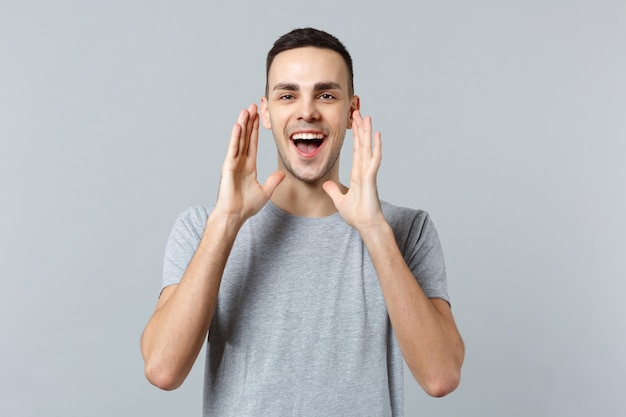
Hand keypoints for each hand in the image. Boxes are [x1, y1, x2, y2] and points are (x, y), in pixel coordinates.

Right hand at [214, 104, 284, 223]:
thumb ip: (273, 181)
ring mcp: (234, 163)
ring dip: (243, 124)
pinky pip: (233, 148)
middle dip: (250, 122)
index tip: (258, 117)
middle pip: (246, 137)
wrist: (235, 215)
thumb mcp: (265, 192)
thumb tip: (282, 174)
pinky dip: (236, 137)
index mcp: (249, 166)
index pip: (253, 143)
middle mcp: (240, 162)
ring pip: (239, 139)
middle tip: (253, 106)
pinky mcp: (228, 166)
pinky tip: (239, 125)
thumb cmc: (246, 206)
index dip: (256, 130)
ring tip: (246, 110)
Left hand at [323, 110, 385, 232]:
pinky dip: (376, 147)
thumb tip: (326, 184)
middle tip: (359, 112)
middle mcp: (363, 170)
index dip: (355, 137)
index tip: (354, 123)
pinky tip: (377, 135)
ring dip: (367, 132)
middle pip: (362, 145)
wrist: (365, 225)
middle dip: (360, 129)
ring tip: (367, 117)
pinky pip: (373, 159)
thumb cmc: (357, 215)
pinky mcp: (370, 178)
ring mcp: (368, 173)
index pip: (356, 151)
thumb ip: (333, 191)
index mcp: (357, 174)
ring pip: (368, 148)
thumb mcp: (340, 200)